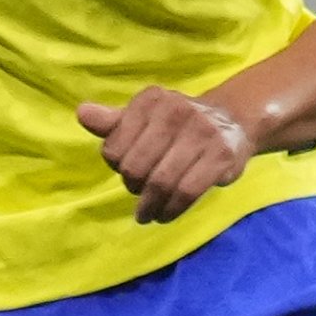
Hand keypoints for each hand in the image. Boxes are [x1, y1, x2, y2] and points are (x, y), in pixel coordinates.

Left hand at [76, 86, 251, 223]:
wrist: (233, 121)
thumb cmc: (178, 125)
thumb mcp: (145, 118)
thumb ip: (113, 122)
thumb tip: (82, 113)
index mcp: (151, 100)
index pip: (114, 147)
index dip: (116, 167)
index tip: (126, 172)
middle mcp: (176, 110)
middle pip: (136, 167)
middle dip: (134, 187)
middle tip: (139, 196)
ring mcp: (202, 132)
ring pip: (161, 182)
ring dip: (150, 206)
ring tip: (148, 214)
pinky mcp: (222, 155)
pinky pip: (187, 192)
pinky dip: (172, 210)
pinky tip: (166, 215)